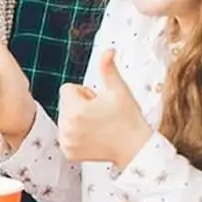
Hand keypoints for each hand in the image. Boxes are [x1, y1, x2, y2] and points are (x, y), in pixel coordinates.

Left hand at [58, 49, 151, 167]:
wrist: (137, 150)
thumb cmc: (129, 119)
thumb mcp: (119, 91)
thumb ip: (108, 68)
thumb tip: (108, 50)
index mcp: (75, 110)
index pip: (67, 89)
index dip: (85, 93)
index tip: (99, 104)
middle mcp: (67, 127)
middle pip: (64, 103)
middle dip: (79, 105)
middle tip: (100, 116)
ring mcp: (67, 141)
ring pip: (64, 118)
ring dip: (77, 119)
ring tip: (98, 127)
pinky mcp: (69, 152)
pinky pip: (65, 134)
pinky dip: (76, 135)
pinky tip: (93, 138)